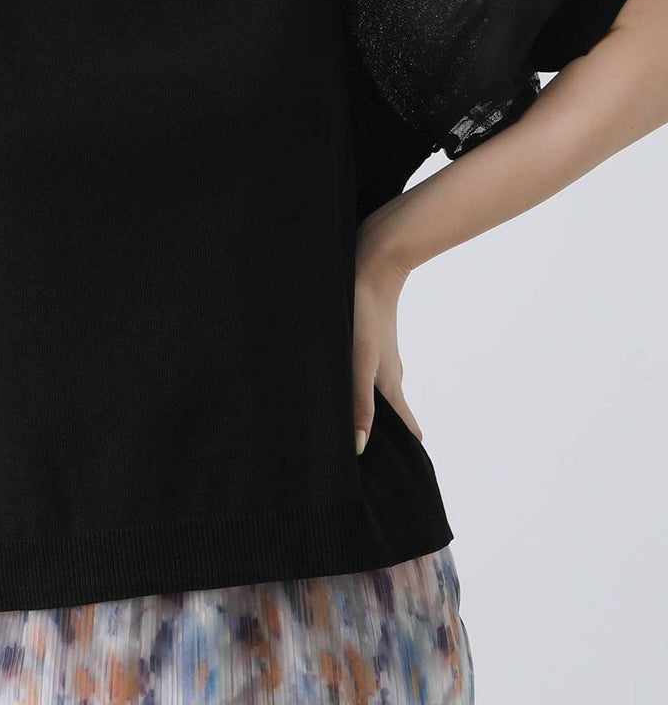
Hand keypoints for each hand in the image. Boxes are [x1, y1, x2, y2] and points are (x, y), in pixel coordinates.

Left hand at [352, 226, 423, 452]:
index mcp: (391, 388)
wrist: (371, 262)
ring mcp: (378, 359)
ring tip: (348, 433)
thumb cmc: (363, 314)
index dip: (405, 458)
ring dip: (367, 415)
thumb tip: (359, 448)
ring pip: (376, 396)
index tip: (401, 483)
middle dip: (383, 441)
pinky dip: (355, 391)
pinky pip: (362, 375)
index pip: (408, 432)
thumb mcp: (358, 363)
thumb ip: (358, 403)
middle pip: (391, 418)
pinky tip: (337, 388)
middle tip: (365, 466)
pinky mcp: (365, 342)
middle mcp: (387, 377)